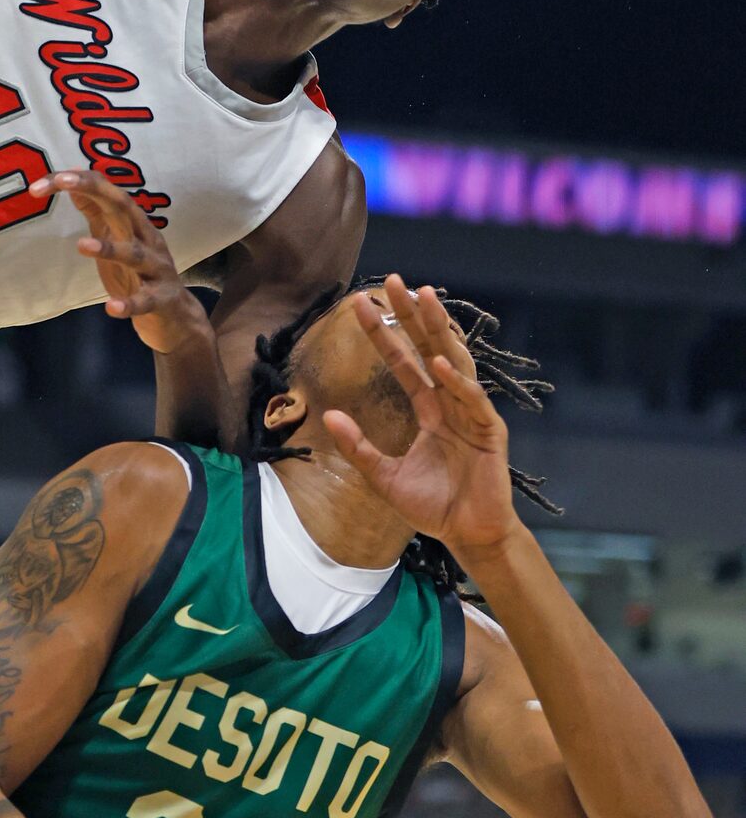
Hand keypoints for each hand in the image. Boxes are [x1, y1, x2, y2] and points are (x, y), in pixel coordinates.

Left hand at [32, 169, 211, 355]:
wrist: (175, 315)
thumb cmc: (139, 271)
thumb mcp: (117, 236)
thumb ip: (97, 211)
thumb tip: (72, 183)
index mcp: (133, 222)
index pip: (104, 190)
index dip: (74, 182)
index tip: (39, 184)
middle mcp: (146, 238)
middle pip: (123, 206)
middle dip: (95, 190)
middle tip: (64, 183)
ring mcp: (156, 268)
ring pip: (134, 254)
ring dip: (110, 248)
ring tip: (83, 246)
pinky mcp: (161, 299)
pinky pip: (145, 300)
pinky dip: (129, 304)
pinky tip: (111, 307)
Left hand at [323, 274, 517, 561]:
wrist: (467, 536)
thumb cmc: (433, 507)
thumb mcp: (384, 476)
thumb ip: (358, 447)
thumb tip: (327, 414)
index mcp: (430, 409)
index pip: (404, 362)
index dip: (384, 334)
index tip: (362, 304)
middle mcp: (451, 403)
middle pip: (430, 349)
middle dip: (414, 315)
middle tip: (395, 281)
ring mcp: (472, 414)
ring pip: (455, 361)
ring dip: (439, 329)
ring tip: (424, 297)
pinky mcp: (490, 432)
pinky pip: (472, 401)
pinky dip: (456, 381)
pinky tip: (439, 362)